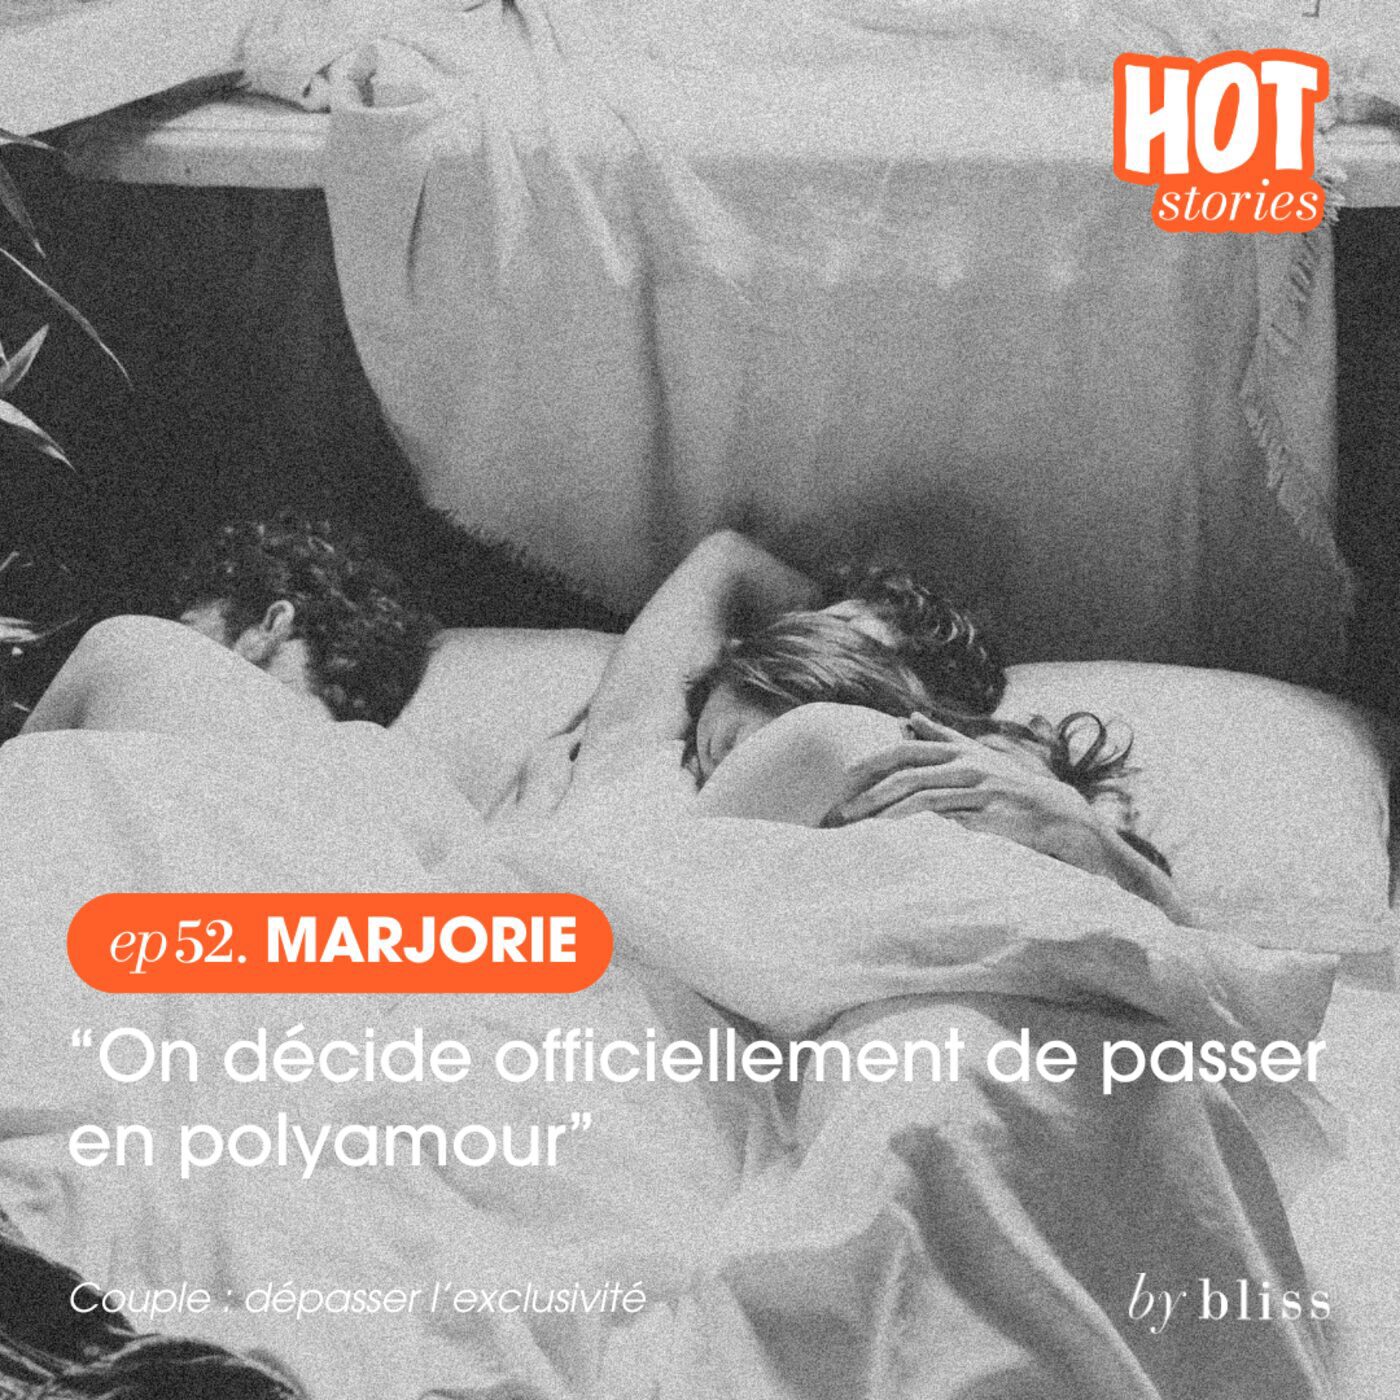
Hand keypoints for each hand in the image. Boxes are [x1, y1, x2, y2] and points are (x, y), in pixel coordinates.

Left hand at [824, 712, 1093, 862]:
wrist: (1055, 813)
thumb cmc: (1007, 785)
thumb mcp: (974, 754)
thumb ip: (942, 736)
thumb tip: (911, 717)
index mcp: (958, 749)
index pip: (906, 749)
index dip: (874, 759)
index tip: (844, 775)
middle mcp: (966, 762)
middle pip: (907, 770)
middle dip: (869, 788)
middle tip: (841, 807)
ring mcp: (978, 785)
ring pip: (921, 792)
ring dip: (885, 808)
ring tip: (860, 823)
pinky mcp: (987, 809)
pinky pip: (944, 813)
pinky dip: (916, 818)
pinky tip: (894, 827)